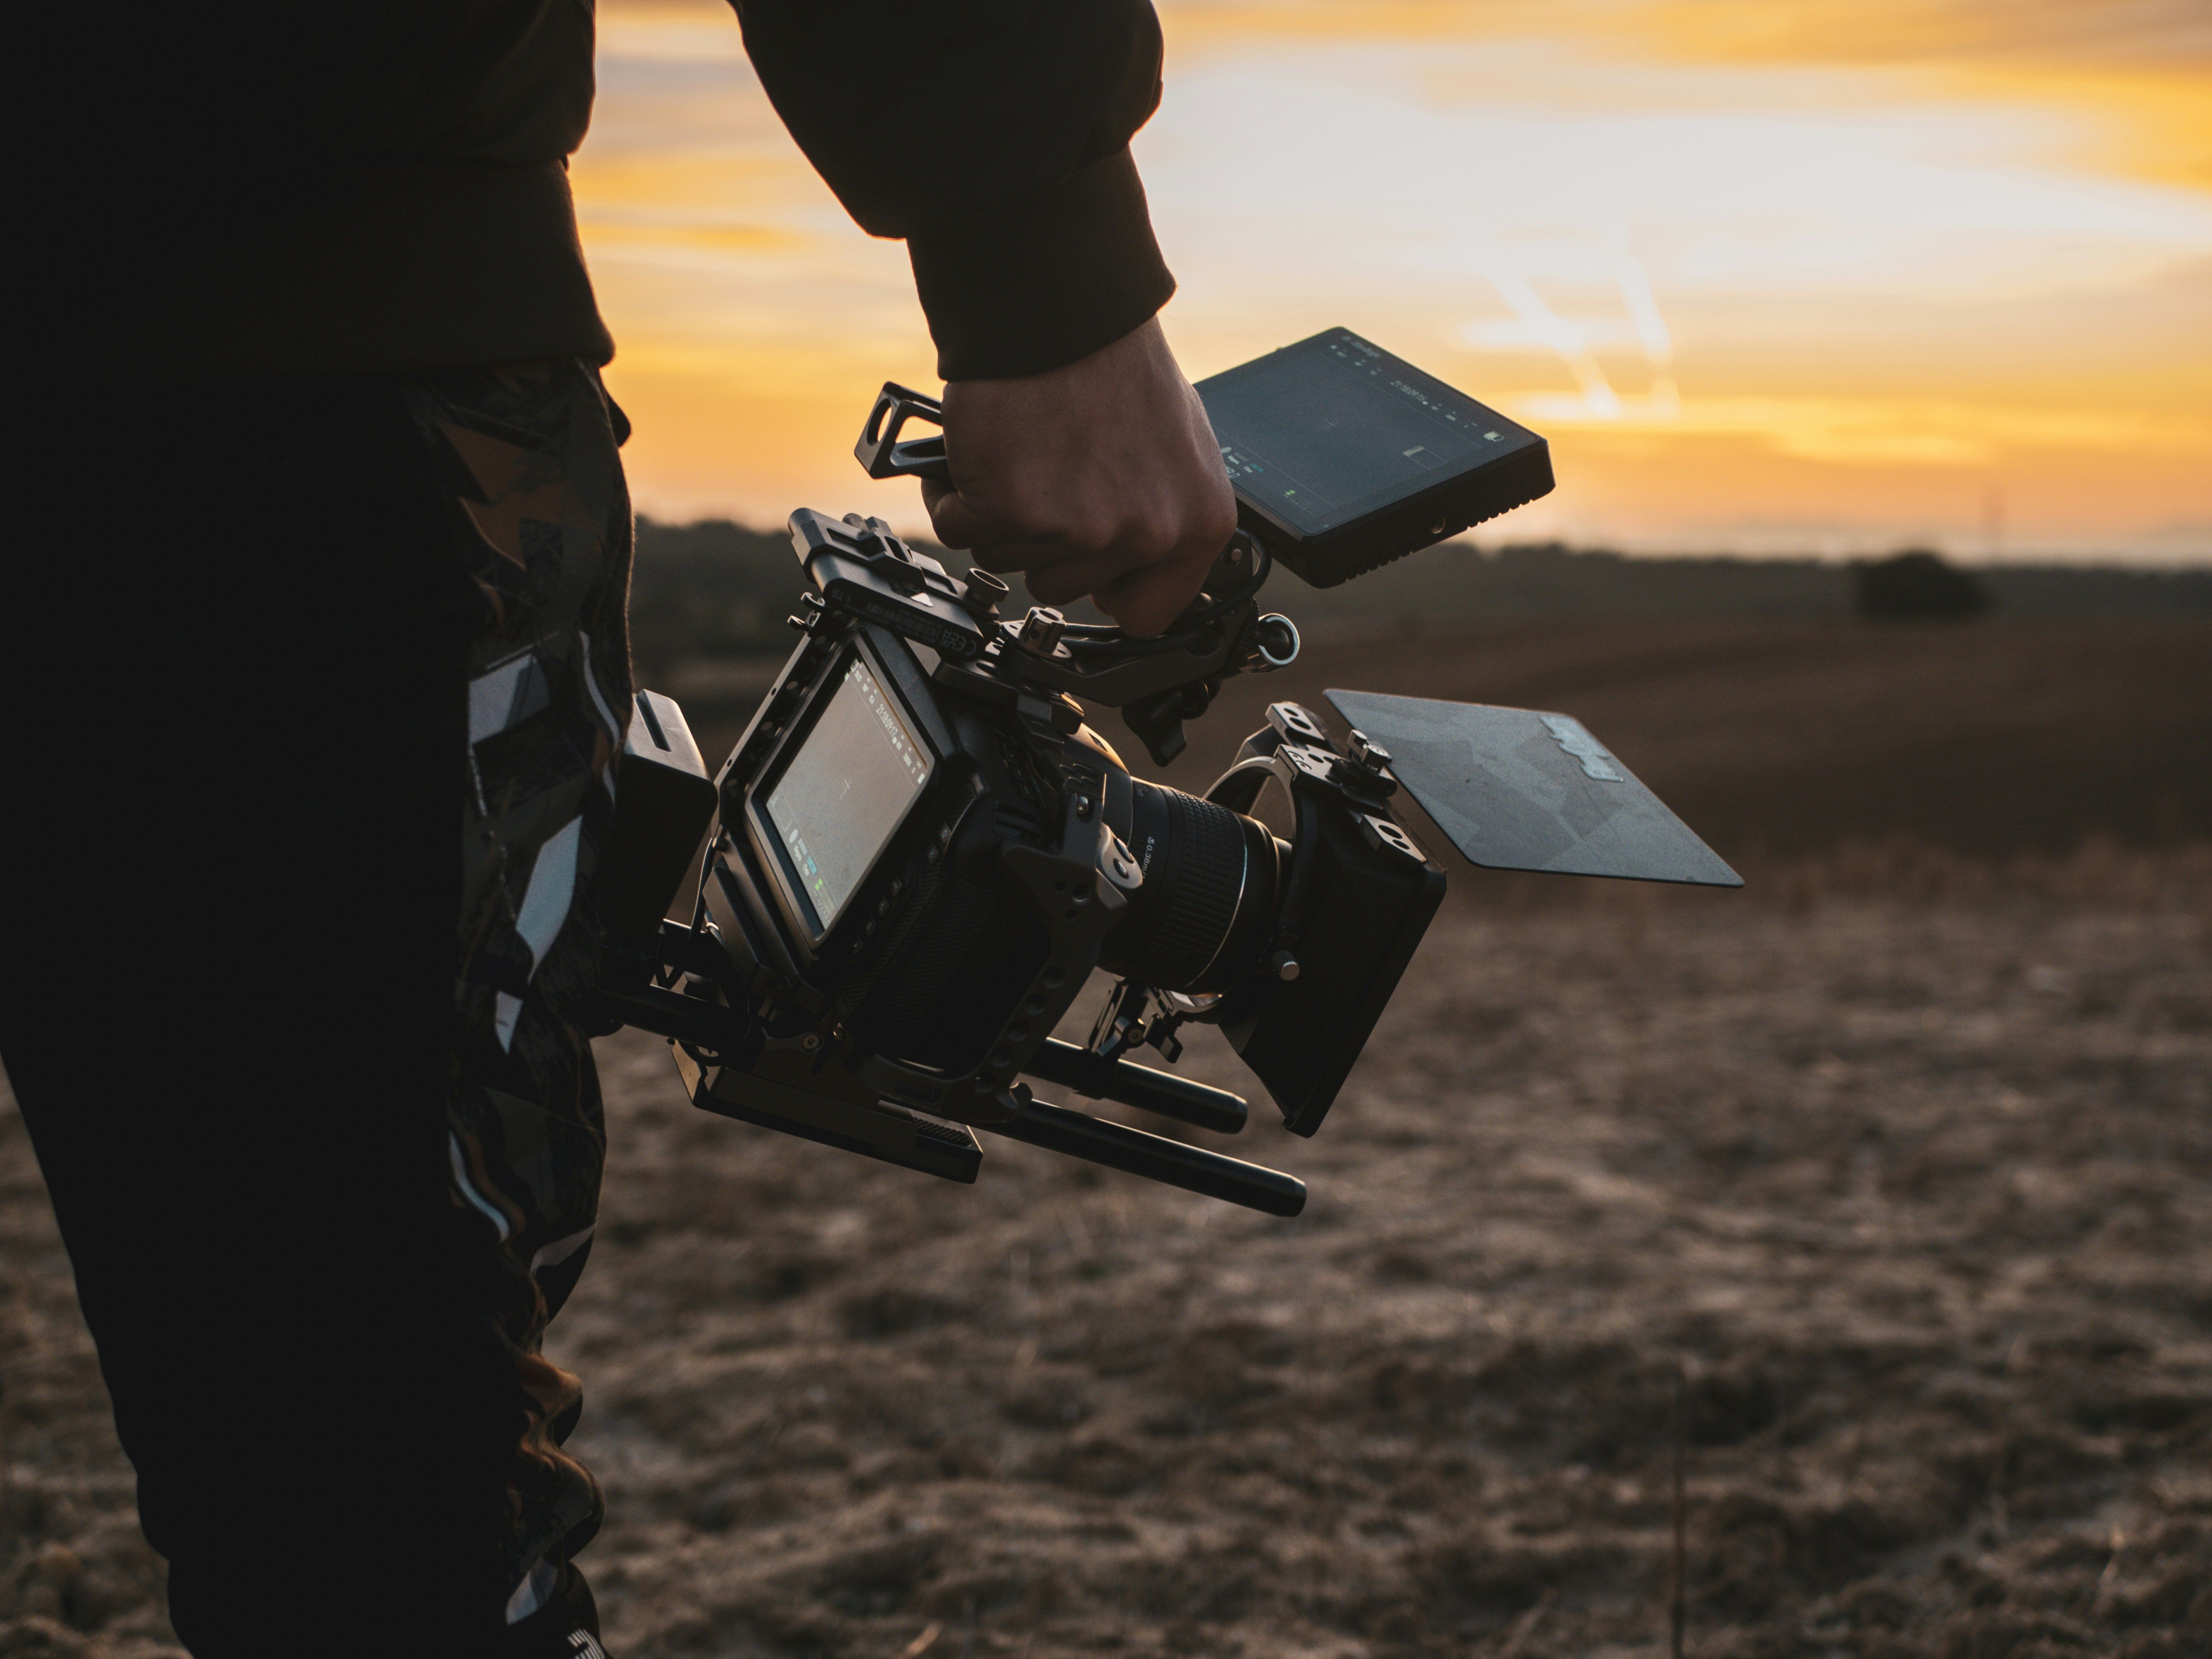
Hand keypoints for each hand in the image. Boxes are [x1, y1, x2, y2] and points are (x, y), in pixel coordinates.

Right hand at [921, 316, 1236, 637]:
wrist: (1057, 308)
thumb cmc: (1109, 360)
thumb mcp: (1173, 445)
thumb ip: (1158, 511)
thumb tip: (1131, 555)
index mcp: (1196, 522)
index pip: (1151, 612)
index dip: (1109, 591)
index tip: (1089, 572)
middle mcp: (1145, 533)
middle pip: (1065, 588)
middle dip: (1042, 541)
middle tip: (1044, 479)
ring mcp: (1078, 527)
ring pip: (1009, 562)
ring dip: (998, 517)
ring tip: (1015, 455)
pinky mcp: (1012, 510)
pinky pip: (961, 532)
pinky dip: (954, 497)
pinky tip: (975, 456)